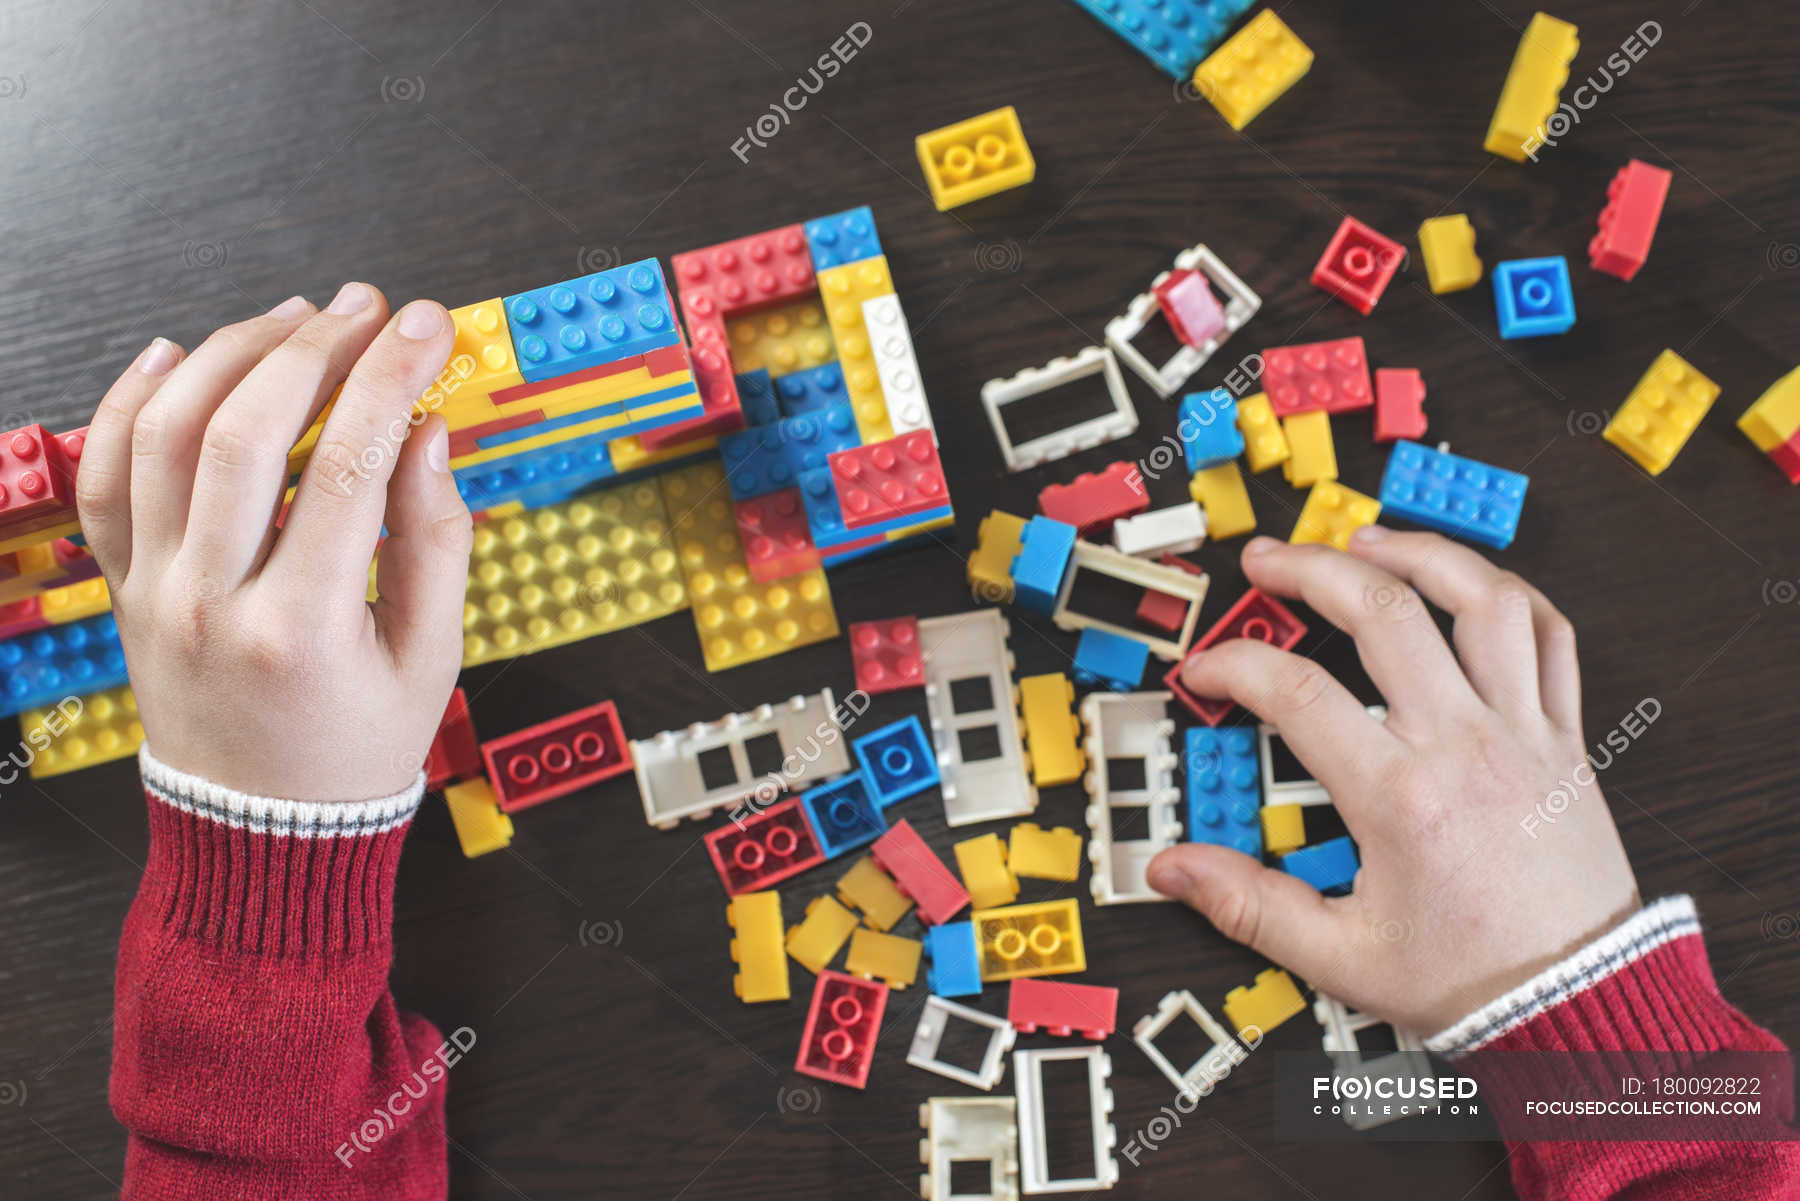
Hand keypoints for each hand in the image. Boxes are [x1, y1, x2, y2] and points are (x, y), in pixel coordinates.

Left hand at [77, 284, 472, 801]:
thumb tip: (427, 430)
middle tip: (364, 306)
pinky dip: (128, 403)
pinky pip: (104, 477)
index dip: (392, 377)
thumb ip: (437, 541)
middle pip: (249, 431)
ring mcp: (155, 593)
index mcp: (303, 628)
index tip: (424, 325)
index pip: (352, 464)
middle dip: (315, 349)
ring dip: (230, 356)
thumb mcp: (429, 660)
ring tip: (291, 319)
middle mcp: (212, 602)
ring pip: (167, 435)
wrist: (263, 835)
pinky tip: (174, 353)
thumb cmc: (355, 751)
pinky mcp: (126, 589)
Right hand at [1147, 529, 1640, 1034]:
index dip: (1234, 667)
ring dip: (1419, 553)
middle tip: (1269, 561)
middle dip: (1311, 568)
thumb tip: (1173, 869)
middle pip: (1382, 611)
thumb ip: (1248, 906)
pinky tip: (1466, 583)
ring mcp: (1522, 730)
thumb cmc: (1471, 979)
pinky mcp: (1564, 737)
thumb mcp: (1341, 956)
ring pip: (1480, 598)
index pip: (1294, 693)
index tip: (1206, 673)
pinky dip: (1508, 593)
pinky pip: (1549, 635)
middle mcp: (1464, 744)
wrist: (1585, 1004)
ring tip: (1367, 540)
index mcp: (1401, 796)